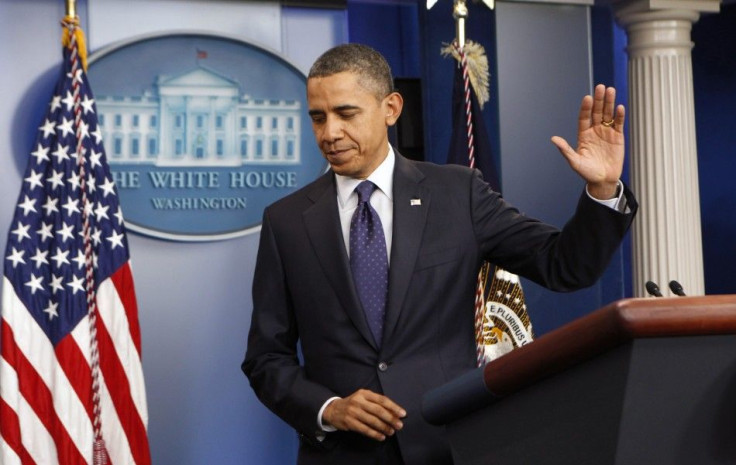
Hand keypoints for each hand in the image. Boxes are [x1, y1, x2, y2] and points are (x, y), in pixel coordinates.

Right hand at [322, 389, 405, 440]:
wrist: (334, 409)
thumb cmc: (353, 403)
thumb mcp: (363, 398)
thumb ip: (376, 403)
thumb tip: (394, 412)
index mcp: (364, 393)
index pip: (382, 400)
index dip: (393, 407)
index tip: (402, 414)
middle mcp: (359, 401)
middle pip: (378, 410)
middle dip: (391, 418)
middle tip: (399, 425)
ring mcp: (353, 412)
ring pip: (372, 421)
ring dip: (384, 427)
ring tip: (391, 432)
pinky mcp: (350, 422)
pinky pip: (365, 429)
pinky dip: (375, 434)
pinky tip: (381, 436)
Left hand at [551, 84, 625, 199]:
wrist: (603, 180)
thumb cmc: (587, 172)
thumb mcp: (575, 161)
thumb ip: (565, 150)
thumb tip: (553, 139)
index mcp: (583, 135)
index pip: (584, 118)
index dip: (585, 108)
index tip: (587, 98)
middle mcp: (595, 130)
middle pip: (597, 112)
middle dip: (598, 100)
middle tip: (600, 87)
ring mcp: (606, 132)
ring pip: (608, 114)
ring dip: (609, 103)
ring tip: (610, 90)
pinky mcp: (618, 137)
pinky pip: (618, 124)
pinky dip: (619, 116)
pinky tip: (619, 108)